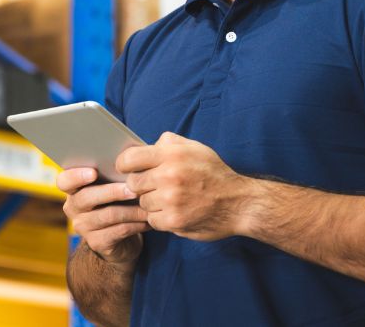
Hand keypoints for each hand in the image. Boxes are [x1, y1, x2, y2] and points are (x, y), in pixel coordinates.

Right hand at [57, 167, 148, 264]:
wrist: (120, 238)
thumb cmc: (118, 201)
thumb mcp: (113, 184)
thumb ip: (114, 169)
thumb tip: (131, 149)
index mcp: (73, 189)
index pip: (64, 181)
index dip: (76, 176)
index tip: (94, 172)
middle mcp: (73, 208)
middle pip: (87, 197)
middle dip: (112, 192)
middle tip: (132, 189)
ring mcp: (83, 227)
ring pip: (107, 215)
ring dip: (131, 209)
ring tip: (148, 204)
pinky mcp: (97, 242)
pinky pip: (118, 231)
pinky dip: (136, 224)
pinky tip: (148, 220)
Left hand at [117, 131, 252, 241]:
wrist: (239, 203)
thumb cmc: (214, 173)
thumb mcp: (195, 148)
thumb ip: (168, 143)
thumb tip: (144, 145)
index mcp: (171, 154)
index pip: (129, 158)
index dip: (124, 164)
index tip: (127, 169)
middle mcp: (169, 175)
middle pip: (133, 183)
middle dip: (141, 185)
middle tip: (154, 186)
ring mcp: (171, 200)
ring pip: (142, 202)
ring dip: (152, 202)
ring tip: (170, 199)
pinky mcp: (174, 220)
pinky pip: (152, 219)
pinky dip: (160, 218)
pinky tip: (174, 211)